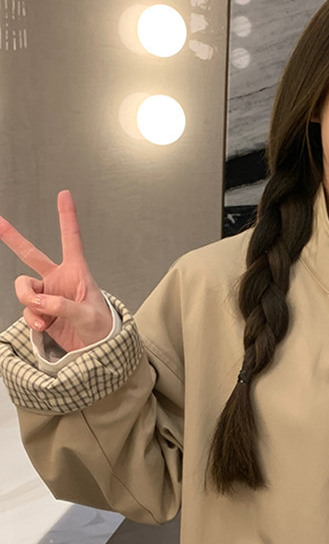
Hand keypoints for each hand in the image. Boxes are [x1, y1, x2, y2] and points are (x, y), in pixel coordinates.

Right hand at [0, 190, 112, 351]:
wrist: (95, 349)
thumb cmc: (101, 327)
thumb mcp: (87, 315)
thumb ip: (63, 306)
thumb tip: (39, 301)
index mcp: (76, 272)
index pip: (71, 239)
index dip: (67, 217)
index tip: (64, 194)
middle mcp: (58, 279)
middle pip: (30, 254)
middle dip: (12, 238)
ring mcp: (47, 294)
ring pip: (23, 289)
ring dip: (29, 302)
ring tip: (44, 318)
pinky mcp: (40, 310)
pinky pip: (27, 310)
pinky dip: (32, 319)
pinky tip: (44, 327)